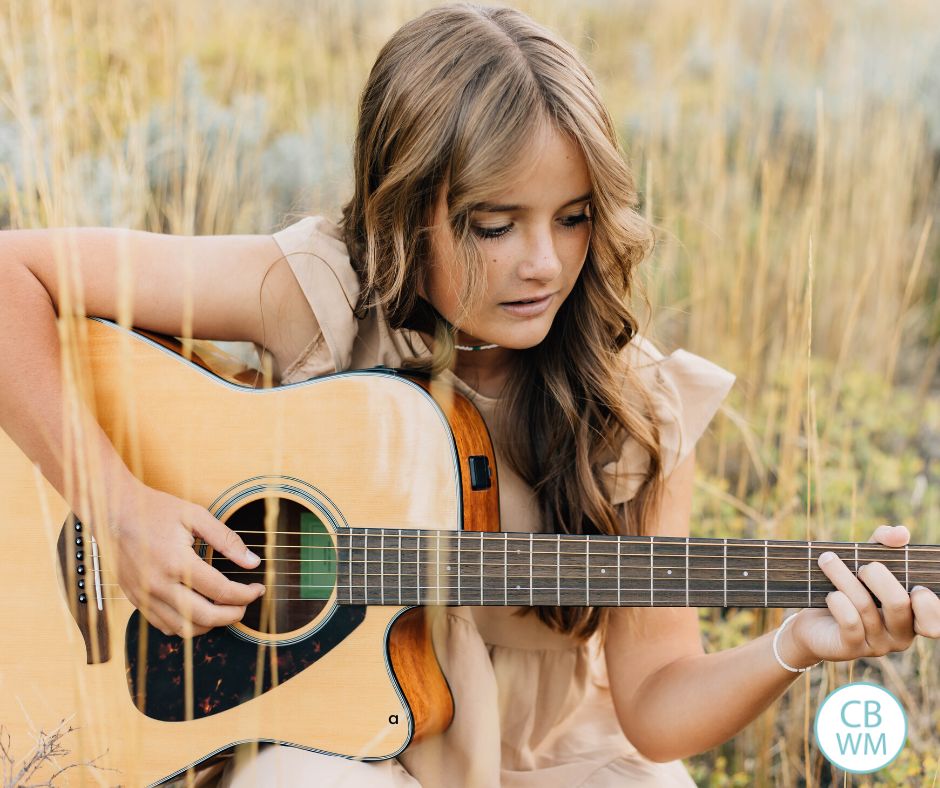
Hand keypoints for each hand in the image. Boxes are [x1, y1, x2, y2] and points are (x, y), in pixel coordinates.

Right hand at [109, 477, 264, 636]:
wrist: (114, 511)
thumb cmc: (156, 510)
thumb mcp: (196, 515)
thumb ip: (226, 539)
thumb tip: (252, 561)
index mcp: (177, 562)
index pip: (220, 591)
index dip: (245, 594)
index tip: (258, 589)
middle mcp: (158, 585)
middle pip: (205, 617)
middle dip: (233, 615)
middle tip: (246, 603)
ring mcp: (144, 596)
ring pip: (184, 628)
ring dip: (211, 624)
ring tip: (225, 608)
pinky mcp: (136, 600)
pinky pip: (163, 626)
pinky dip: (186, 625)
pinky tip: (199, 610)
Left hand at [779, 524, 939, 665]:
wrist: (813, 619)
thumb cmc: (848, 585)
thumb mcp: (866, 558)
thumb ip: (885, 542)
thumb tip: (901, 533)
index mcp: (914, 614)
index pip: (935, 619)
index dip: (930, 604)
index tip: (915, 586)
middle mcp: (901, 633)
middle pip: (898, 603)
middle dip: (876, 576)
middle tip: (861, 566)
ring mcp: (878, 644)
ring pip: (865, 606)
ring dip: (842, 577)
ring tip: (827, 560)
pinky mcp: (851, 648)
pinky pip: (849, 622)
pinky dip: (838, 601)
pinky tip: (830, 594)